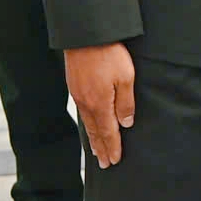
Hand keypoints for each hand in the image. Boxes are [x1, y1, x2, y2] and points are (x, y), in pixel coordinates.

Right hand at [66, 42, 135, 167]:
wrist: (86, 36)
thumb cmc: (109, 54)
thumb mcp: (126, 77)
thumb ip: (125, 102)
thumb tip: (126, 123)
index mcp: (100, 104)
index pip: (108, 132)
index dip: (112, 147)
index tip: (115, 161)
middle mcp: (86, 103)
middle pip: (95, 132)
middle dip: (101, 149)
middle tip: (106, 164)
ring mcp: (78, 95)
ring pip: (87, 123)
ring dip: (93, 139)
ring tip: (97, 152)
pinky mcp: (75, 87)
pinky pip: (82, 113)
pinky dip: (87, 125)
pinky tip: (90, 126)